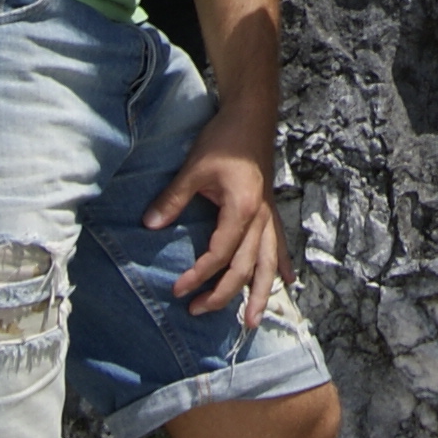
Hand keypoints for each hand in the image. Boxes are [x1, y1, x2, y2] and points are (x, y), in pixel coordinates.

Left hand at [146, 107, 286, 324]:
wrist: (251, 116)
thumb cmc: (224, 140)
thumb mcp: (194, 168)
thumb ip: (173, 199)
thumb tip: (149, 225)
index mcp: (242, 209)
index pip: (220, 254)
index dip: (199, 275)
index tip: (178, 289)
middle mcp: (261, 218)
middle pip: (246, 267)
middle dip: (224, 295)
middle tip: (199, 311)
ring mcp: (269, 215)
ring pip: (268, 262)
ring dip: (261, 293)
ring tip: (252, 321)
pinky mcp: (270, 209)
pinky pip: (279, 244)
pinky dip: (282, 264)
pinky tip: (288, 281)